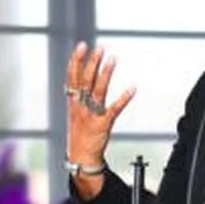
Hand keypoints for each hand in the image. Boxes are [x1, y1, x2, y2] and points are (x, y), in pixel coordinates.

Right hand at [65, 42, 135, 167]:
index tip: (81, 46)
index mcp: (73, 103)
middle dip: (92, 63)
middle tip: (99, 48)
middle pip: (85, 81)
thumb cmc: (80, 133)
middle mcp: (81, 106)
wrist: (81, 156)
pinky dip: (123, 99)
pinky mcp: (103, 124)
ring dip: (105, 74)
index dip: (76, 61)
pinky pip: (114, 109)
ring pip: (98, 91)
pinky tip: (131, 89)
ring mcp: (91, 115)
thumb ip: (79, 94)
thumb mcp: (75, 112)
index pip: (72, 78)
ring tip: (113, 59)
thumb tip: (85, 75)